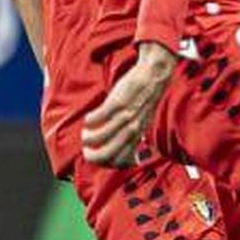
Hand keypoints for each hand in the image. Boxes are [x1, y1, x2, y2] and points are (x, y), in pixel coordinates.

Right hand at [82, 43, 176, 166]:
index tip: (97, 154)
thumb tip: (126, 154)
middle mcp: (132, 130)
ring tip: (86, 130)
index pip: (120, 163)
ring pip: (100, 137)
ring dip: (87, 136)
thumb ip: (133, 139)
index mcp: (137, 137)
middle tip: (87, 146)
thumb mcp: (141, 123)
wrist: (154, 76)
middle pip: (107, 154)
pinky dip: (90, 120)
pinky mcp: (119, 102)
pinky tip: (89, 118)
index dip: (104, 163)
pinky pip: (99, 117)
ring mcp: (125, 116)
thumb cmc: (143, 100)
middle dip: (91, 155)